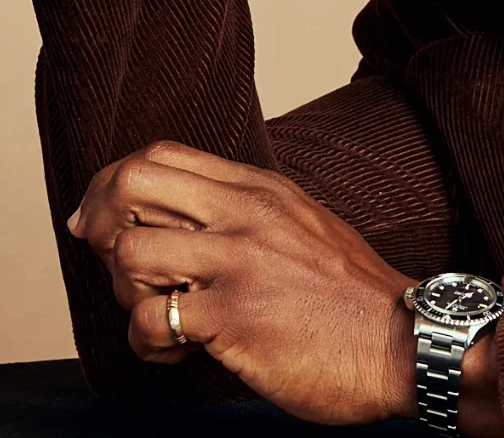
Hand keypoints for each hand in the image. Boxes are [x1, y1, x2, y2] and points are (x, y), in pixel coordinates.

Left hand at [68, 141, 417, 425]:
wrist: (399, 341)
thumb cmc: (348, 294)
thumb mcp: (301, 225)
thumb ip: (247, 213)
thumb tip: (177, 219)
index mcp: (262, 188)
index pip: (161, 155)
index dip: (114, 184)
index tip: (103, 221)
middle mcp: (247, 213)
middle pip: (132, 182)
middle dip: (100, 223)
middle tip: (114, 263)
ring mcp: (240, 261)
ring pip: (129, 252)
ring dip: (127, 292)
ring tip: (159, 311)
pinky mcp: (234, 316)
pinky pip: (149, 319)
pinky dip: (147, 343)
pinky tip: (176, 351)